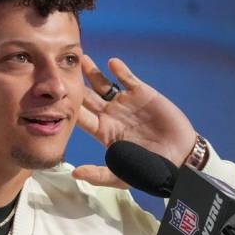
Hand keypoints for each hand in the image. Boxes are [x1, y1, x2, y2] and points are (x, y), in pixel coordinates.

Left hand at [72, 55, 196, 187]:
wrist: (179, 158)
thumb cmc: (149, 169)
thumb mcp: (121, 176)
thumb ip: (98, 174)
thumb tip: (75, 174)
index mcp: (104, 132)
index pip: (82, 118)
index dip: (70, 108)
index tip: (55, 98)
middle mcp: (111, 115)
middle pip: (88, 97)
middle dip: (76, 85)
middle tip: (61, 71)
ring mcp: (126, 103)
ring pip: (104, 84)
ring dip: (93, 72)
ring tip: (82, 59)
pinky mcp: (143, 94)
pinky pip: (128, 79)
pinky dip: (120, 70)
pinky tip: (111, 63)